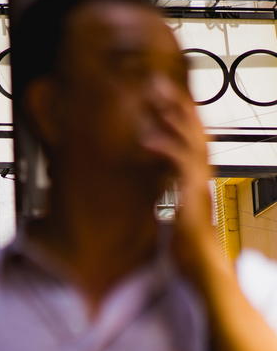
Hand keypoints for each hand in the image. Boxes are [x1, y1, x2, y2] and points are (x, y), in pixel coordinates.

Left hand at [141, 98, 221, 281]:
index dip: (178, 113)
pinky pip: (179, 168)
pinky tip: (147, 141)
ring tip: (155, 98)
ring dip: (171, 118)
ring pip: (189, 142)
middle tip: (157, 82)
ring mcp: (198, 184)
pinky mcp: (192, 197)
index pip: (190, 136)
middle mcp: (201, 175)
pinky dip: (164, 151)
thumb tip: (161, 175)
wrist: (203, 269)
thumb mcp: (177, 208)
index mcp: (196, 176)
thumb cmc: (189, 244)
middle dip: (175, 104)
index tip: (162, 93)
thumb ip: (171, 189)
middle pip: (192, 131)